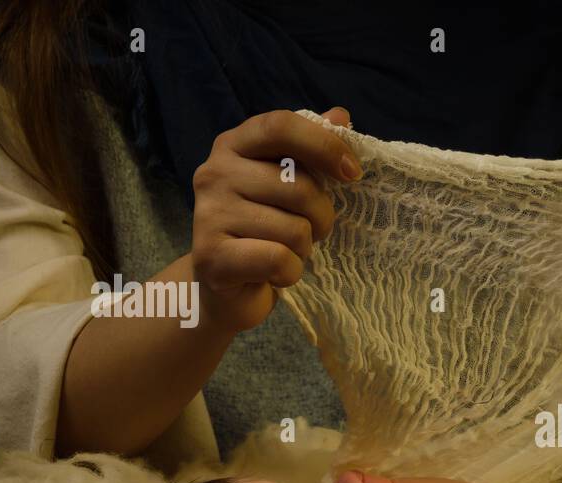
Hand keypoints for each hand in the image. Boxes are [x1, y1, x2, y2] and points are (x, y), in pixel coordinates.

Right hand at [191, 106, 361, 334]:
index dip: (324, 146)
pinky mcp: (212, 255)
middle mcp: (214, 172)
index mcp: (234, 145)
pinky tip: (274, 273)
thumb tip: (341, 116)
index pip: (281, 125)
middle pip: (298, 186)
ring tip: (285, 250)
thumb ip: (311, 151)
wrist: (226, 287)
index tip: (352, 173)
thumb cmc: (265, 230)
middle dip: (321, 216)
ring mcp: (209, 214)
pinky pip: (280, 259)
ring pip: (294, 229)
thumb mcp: (289, 186)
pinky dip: (290, 272)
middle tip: (311, 230)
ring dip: (303, 248)